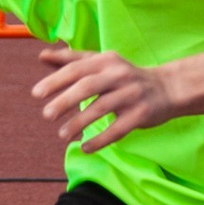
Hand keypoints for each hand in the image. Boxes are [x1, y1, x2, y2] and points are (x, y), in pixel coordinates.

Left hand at [32, 43, 180, 150]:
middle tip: (46, 115)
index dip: (55, 80)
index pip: (76, 69)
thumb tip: (42, 56)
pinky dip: (100, 140)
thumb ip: (72, 60)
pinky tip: (85, 147)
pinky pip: (117, 129)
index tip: (36, 94)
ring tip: (62, 134)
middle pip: (87, 86)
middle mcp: (119, 75)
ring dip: (79, 122)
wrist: (167, 88)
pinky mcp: (141, 114)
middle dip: (64, 101)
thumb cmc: (125, 76)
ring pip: (101, 108)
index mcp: (106, 60)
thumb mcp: (102, 63)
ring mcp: (131, 95)